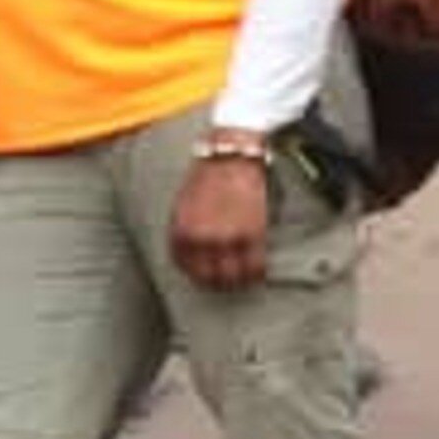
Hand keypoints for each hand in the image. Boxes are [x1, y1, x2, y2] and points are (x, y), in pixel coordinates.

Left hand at [171, 150, 272, 290]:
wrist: (230, 156)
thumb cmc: (207, 176)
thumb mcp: (183, 204)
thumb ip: (185, 230)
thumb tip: (191, 253)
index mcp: (182, 231)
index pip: (185, 267)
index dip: (195, 273)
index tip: (203, 274)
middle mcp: (203, 239)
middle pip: (208, 278)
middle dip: (216, 282)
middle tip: (224, 280)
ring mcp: (229, 238)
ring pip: (233, 277)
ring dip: (237, 281)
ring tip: (242, 278)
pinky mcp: (252, 234)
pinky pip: (255, 266)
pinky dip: (256, 273)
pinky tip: (256, 271)